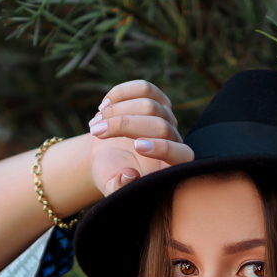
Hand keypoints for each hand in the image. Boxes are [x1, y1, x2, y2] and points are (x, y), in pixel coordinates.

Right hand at [88, 80, 193, 196]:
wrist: (106, 155)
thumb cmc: (111, 174)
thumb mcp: (111, 186)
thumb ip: (119, 188)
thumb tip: (129, 177)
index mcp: (172, 166)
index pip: (182, 155)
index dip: (164, 149)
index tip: (137, 147)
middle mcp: (175, 139)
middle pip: (159, 125)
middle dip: (124, 126)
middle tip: (96, 133)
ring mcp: (167, 117)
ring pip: (149, 104)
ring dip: (116, 111)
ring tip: (95, 124)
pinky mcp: (156, 99)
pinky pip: (144, 88)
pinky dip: (120, 94)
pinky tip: (104, 106)